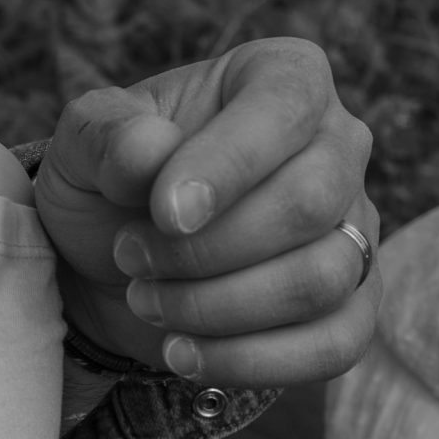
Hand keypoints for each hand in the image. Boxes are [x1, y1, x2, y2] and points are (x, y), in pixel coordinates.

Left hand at [35, 36, 375, 385]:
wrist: (113, 260)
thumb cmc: (110, 181)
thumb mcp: (83, 143)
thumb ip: (106, 134)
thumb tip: (151, 150)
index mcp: (285, 76)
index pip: (283, 108)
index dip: (225, 165)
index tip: (162, 213)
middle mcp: (340, 145)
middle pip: (310, 203)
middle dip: (207, 248)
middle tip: (131, 256)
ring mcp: (356, 228)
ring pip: (323, 279)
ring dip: (218, 307)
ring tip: (146, 300)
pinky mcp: (354, 304)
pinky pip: (336, 345)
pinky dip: (249, 361)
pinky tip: (182, 354)